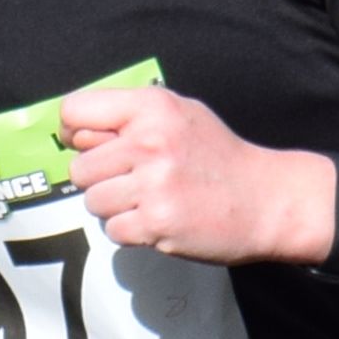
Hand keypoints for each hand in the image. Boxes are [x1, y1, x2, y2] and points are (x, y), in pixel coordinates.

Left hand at [59, 84, 327, 269]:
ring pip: (93, 202)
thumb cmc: (217, 157)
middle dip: (100, 179)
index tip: (88, 145)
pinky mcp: (157, 222)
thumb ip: (128, 118)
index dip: (74, 132)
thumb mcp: (179, 116)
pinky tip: (158, 219)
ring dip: (115, 208)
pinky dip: (131, 231)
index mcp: (152, 107)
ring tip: (149, 200)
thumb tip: (72, 133)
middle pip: (79, 167)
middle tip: (134, 181)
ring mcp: (153, 184)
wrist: (265, 199)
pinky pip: (113, 230)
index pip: (75, 111)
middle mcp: (149, 141)